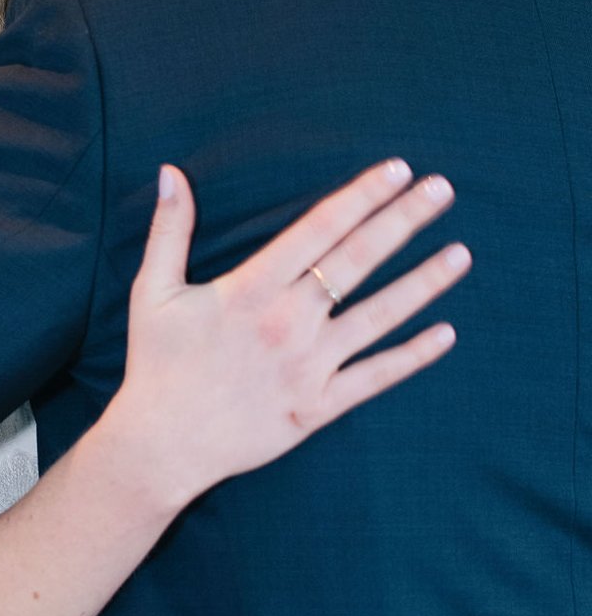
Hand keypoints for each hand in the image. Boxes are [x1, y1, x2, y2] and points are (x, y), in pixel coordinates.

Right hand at [113, 160, 469, 508]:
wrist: (161, 446)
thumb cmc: (158, 365)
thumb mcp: (153, 291)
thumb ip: (169, 229)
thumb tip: (172, 172)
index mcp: (251, 289)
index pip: (318, 229)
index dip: (361, 196)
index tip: (397, 169)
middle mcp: (288, 322)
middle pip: (357, 260)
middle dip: (403, 220)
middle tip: (443, 188)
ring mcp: (308, 366)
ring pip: (378, 316)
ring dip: (423, 282)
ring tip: (461, 253)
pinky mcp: (317, 406)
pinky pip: (374, 377)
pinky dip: (412, 357)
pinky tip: (447, 333)